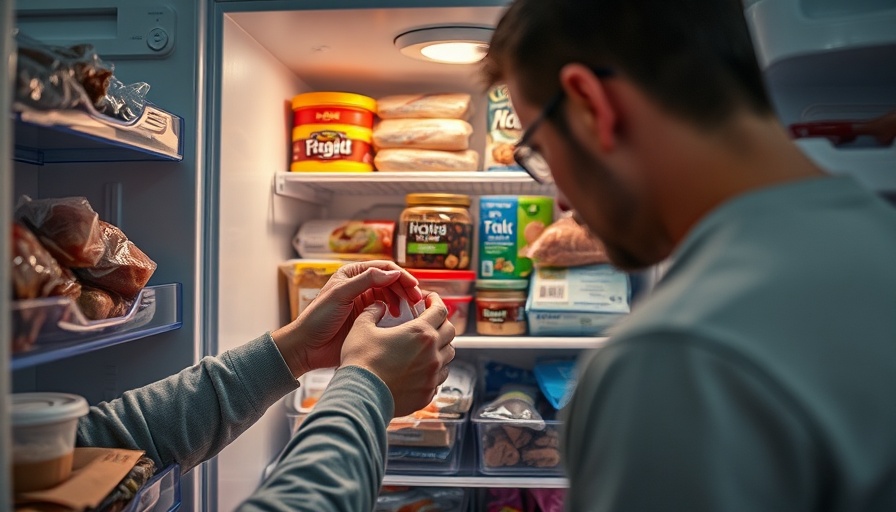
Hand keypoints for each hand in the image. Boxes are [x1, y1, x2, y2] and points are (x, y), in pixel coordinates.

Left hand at [271, 261, 422, 377]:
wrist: (308, 346)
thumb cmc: (318, 318)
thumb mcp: (341, 295)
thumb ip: (366, 281)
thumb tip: (392, 273)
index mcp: (352, 274)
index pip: (383, 267)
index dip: (400, 275)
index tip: (413, 286)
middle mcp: (360, 285)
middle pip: (390, 280)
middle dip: (405, 288)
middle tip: (416, 300)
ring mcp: (364, 301)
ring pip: (391, 294)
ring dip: (402, 299)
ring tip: (409, 309)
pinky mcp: (367, 318)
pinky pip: (387, 310)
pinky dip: (396, 311)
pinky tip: (399, 317)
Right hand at [340, 292, 456, 417]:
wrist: (360, 396)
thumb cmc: (361, 362)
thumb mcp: (362, 328)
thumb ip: (373, 312)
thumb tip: (378, 306)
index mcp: (420, 333)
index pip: (440, 310)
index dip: (436, 301)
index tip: (431, 300)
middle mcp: (432, 352)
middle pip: (450, 331)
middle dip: (441, 323)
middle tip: (429, 322)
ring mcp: (432, 374)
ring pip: (448, 355)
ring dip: (440, 347)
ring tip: (426, 346)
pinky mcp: (428, 392)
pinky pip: (440, 377)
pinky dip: (435, 370)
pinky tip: (421, 369)